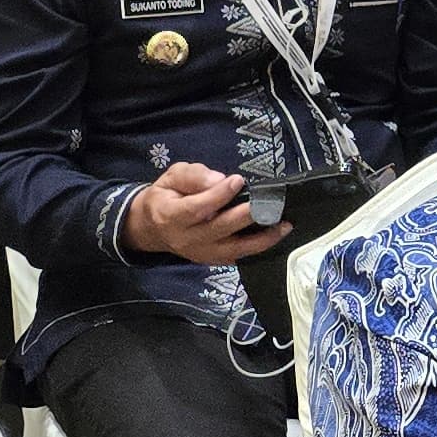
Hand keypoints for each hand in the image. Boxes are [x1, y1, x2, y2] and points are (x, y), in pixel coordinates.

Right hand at [120, 163, 289, 264]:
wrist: (152, 228)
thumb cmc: (166, 197)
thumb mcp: (171, 177)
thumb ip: (194, 176)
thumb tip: (219, 180)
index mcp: (171, 216)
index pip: (197, 208)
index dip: (218, 195)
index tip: (238, 180)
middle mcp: (187, 239)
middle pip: (220, 229)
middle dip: (246, 216)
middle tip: (269, 203)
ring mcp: (201, 253)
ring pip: (233, 249)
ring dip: (261, 239)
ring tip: (284, 225)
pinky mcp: (213, 260)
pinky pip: (238, 256)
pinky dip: (258, 248)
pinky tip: (276, 236)